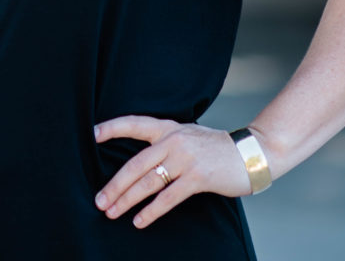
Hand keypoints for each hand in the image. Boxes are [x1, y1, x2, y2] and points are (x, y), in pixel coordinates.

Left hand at [93, 115, 251, 228]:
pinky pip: (168, 197)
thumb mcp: (188, 137)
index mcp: (169, 127)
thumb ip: (166, 144)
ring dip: (127, 199)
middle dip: (115, 184)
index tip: (92, 135)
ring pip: (148, 181)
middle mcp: (173, 139)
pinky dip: (151, 211)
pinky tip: (140, 220)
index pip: (135, 124)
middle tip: (99, 200)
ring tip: (112, 212)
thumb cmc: (216, 148)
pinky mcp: (198, 177)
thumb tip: (141, 163)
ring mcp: (185, 158)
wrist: (251, 151)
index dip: (113, 128)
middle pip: (135, 163)